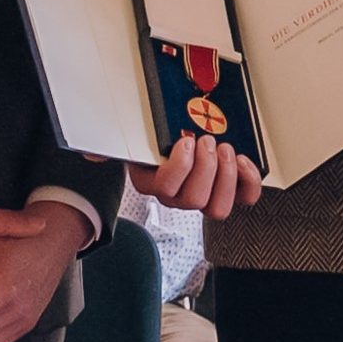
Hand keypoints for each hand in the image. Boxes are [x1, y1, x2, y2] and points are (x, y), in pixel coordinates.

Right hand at [124, 133, 261, 219]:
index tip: (185, 140)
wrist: (176, 133)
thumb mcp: (135, 133)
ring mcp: (204, 196)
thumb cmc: (157, 135)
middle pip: (194, 200)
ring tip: (226, 150)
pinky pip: (244, 199)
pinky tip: (242, 161)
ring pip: (217, 208)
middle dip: (206, 167)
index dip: (179, 166)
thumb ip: (113, 140)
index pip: (165, 187)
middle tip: (208, 141)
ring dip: (226, 177)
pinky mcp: (228, 190)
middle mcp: (178, 195)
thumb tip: (93, 153)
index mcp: (153, 182)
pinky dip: (248, 182)